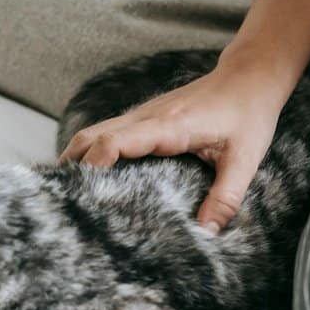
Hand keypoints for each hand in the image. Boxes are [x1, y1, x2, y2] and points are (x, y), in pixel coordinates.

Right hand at [58, 56, 293, 231]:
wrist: (249, 76)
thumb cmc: (248, 114)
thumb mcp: (245, 159)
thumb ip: (225, 197)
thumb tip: (206, 233)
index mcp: (168, 126)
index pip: (115, 142)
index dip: (93, 166)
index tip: (81, 194)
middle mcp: (147, 117)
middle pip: (92, 136)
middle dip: (72, 166)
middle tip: (60, 201)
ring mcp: (143, 114)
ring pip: (95, 132)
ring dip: (76, 157)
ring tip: (66, 192)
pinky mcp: (146, 117)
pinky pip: (108, 132)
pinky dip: (91, 151)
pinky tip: (89, 174)